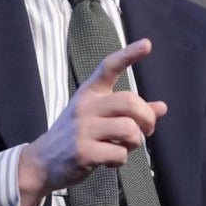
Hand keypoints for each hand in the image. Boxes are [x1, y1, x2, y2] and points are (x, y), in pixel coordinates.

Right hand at [17, 38, 166, 205]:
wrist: (43, 161)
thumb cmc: (78, 135)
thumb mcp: (99, 117)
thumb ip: (129, 111)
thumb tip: (162, 107)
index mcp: (89, 93)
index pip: (109, 67)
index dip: (129, 54)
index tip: (147, 44)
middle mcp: (85, 106)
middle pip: (130, 101)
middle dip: (147, 118)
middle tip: (147, 130)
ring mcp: (82, 129)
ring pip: (128, 129)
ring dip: (135, 141)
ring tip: (125, 146)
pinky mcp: (82, 152)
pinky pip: (119, 154)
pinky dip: (121, 159)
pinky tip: (109, 160)